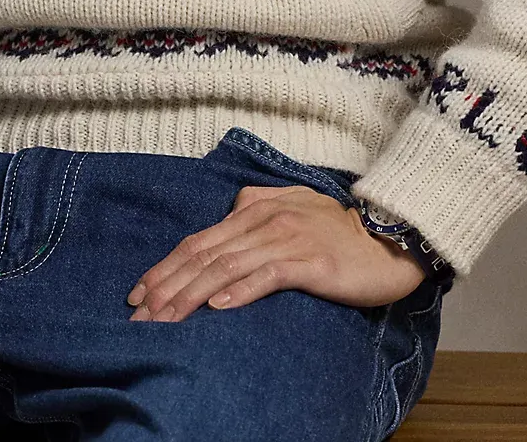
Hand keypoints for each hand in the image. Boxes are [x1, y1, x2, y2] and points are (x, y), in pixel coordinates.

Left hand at [126, 183, 425, 321]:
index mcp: (254, 209)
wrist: (388, 236)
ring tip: (166, 317)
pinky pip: (267, 275)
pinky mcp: (309, 260)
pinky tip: (218, 307)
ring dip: (191, 294)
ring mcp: (285, 238)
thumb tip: (227, 217)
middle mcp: (264, 220)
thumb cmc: (337, 229)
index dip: (165, 267)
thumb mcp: (291, 208)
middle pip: (204, 254)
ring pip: (226, 266)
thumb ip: (257, 209)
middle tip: (139, 314)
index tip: (138, 293)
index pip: (198, 240)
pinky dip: (240, 290)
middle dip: (167, 285)